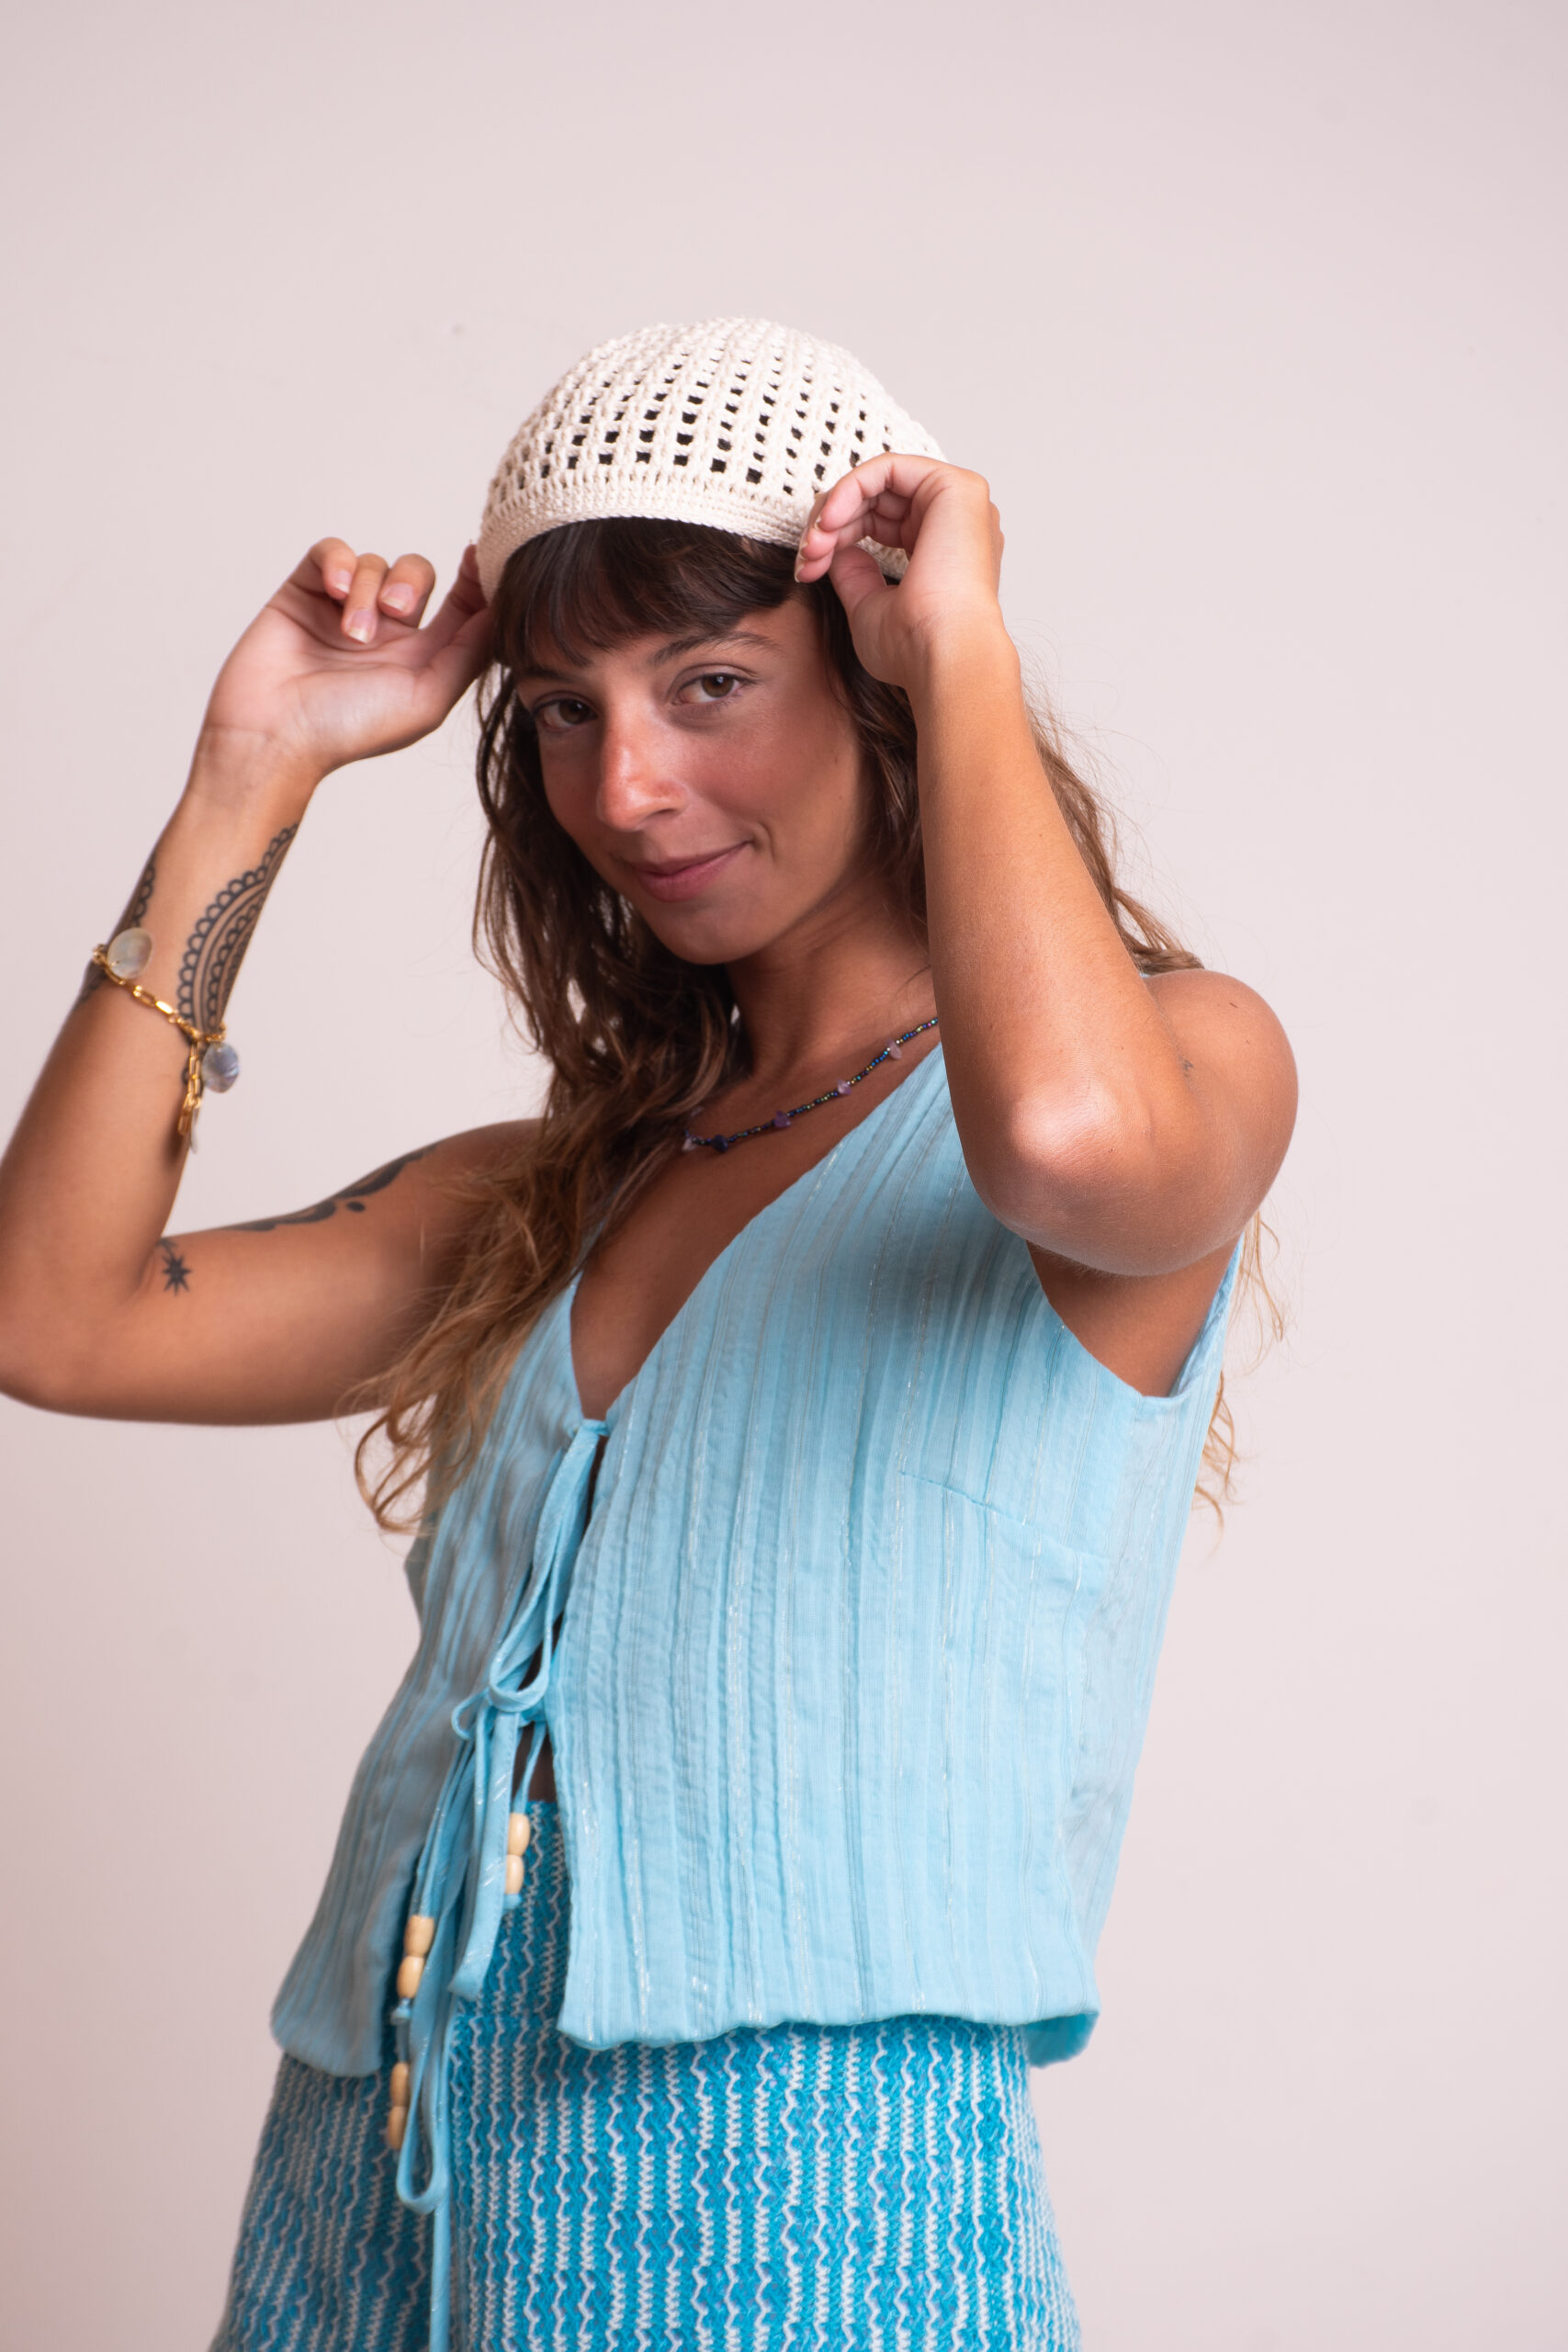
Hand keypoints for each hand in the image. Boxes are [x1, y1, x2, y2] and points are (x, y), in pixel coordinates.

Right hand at [195, 540, 492, 800]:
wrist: (274, 733)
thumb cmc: (350, 728)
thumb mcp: (430, 696)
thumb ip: (471, 650)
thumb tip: (503, 607)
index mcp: (421, 658)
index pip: (458, 604)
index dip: (473, 578)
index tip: (478, 557)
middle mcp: (385, 631)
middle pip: (417, 573)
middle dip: (411, 583)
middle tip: (397, 611)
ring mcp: (343, 609)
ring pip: (376, 563)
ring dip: (369, 592)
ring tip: (352, 634)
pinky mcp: (304, 591)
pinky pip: (333, 551)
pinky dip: (340, 564)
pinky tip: (336, 592)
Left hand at [791, 456, 1009, 695]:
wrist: (945, 657)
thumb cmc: (915, 649)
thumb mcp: (868, 608)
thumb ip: (854, 575)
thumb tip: (838, 550)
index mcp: (942, 550)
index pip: (880, 523)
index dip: (836, 539)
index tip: (806, 571)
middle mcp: (955, 523)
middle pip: (876, 500)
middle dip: (829, 525)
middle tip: (805, 557)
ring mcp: (959, 503)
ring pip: (878, 481)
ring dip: (834, 510)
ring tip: (814, 547)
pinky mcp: (955, 487)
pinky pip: (888, 468)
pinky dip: (850, 489)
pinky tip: (830, 522)